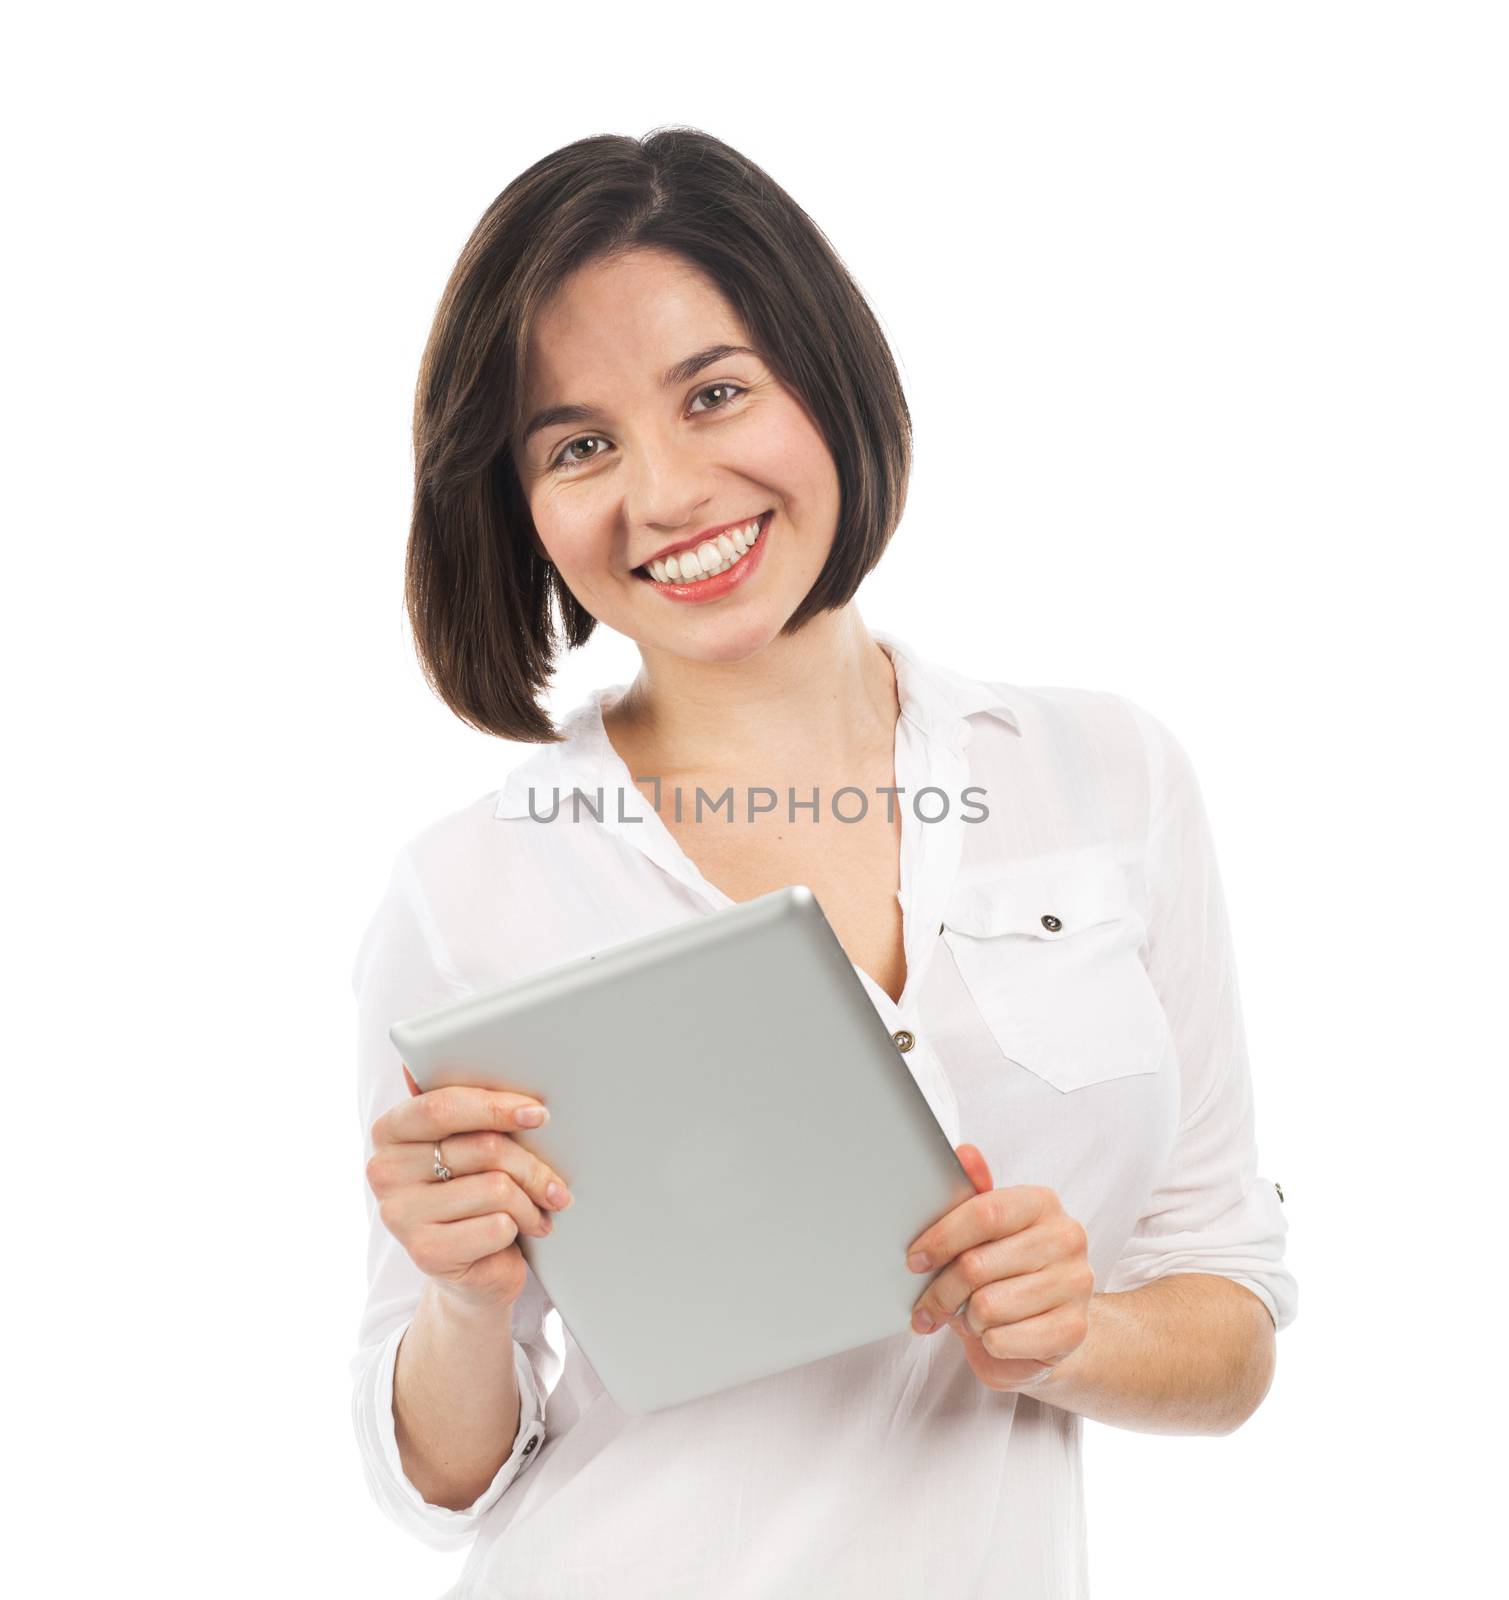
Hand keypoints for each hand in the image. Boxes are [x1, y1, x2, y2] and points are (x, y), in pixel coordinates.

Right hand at [364, 1064, 573, 1313]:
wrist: (471, 1265)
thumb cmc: (473, 1189)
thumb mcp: (466, 1141)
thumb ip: (460, 1102)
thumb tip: (427, 1063)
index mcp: (391, 1129)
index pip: (441, 1105)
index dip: (495, 1107)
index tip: (538, 1113)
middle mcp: (384, 1171)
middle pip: (480, 1148)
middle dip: (531, 1164)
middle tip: (558, 1181)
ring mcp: (400, 1215)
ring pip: (495, 1188)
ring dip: (531, 1201)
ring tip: (541, 1208)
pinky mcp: (425, 1253)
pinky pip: (496, 1226)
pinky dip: (520, 1228)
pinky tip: (522, 1231)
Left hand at [906, 1145, 1093, 1392]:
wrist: (1048, 1327)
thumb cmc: (1008, 1271)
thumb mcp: (988, 1229)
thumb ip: (974, 1191)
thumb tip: (966, 1152)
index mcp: (1041, 1202)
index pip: (984, 1213)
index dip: (941, 1238)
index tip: (915, 1260)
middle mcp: (1067, 1237)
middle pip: (976, 1264)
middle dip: (941, 1290)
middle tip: (928, 1304)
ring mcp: (1075, 1283)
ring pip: (987, 1306)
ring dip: (967, 1319)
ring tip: (971, 1316)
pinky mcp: (1074, 1328)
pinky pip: (1004, 1340)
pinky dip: (988, 1342)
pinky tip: (994, 1335)